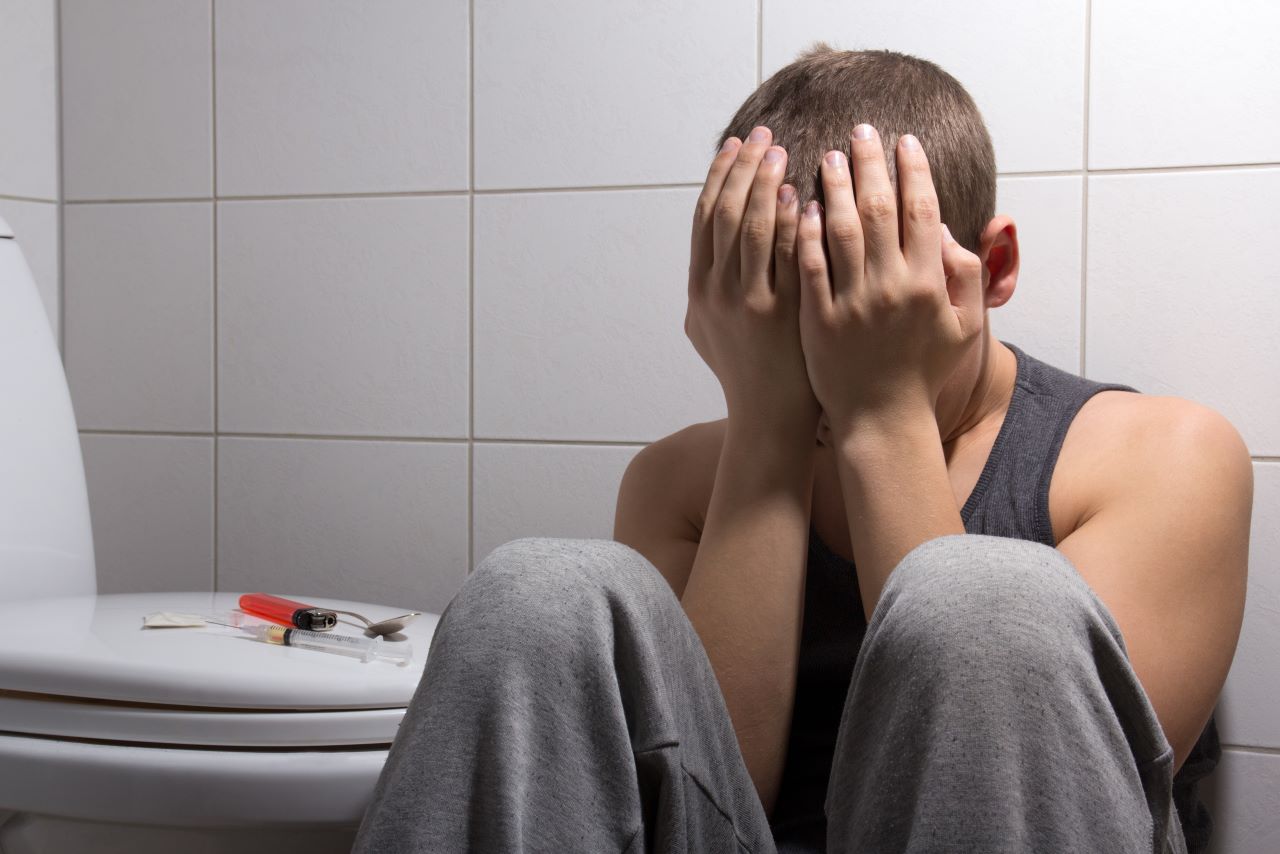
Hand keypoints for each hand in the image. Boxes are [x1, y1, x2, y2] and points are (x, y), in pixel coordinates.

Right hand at [685, 125, 821, 439]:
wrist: (769, 418)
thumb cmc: (744, 373)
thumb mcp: (707, 330)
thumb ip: (708, 288)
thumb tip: (711, 244)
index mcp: (699, 290)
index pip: (705, 217)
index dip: (720, 175)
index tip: (737, 143)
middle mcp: (717, 292)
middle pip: (727, 213)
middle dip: (743, 168)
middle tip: (763, 135)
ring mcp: (749, 302)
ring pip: (753, 228)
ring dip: (765, 184)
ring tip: (782, 152)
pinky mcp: (782, 312)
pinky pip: (785, 256)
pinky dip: (789, 222)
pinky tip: (801, 194)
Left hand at [795, 125, 984, 434]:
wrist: (882, 419)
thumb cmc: (923, 372)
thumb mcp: (965, 328)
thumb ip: (966, 277)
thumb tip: (952, 229)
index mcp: (929, 284)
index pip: (922, 211)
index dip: (913, 171)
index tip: (904, 141)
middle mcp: (892, 287)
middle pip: (879, 209)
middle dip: (870, 164)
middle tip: (860, 130)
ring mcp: (853, 302)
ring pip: (841, 230)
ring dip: (836, 187)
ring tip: (830, 156)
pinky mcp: (819, 318)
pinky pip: (810, 265)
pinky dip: (806, 232)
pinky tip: (802, 204)